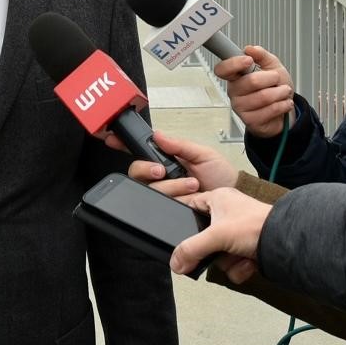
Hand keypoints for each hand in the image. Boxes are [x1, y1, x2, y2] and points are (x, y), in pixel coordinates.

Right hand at [108, 130, 238, 197]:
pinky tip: (185, 199)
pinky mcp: (170, 210)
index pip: (140, 151)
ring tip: (192, 185)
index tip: (112, 139)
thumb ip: (180, 145)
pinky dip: (174, 200)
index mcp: (166, 160)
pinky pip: (159, 206)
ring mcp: (165, 195)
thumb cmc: (221, 176)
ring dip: (171, 186)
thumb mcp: (203, 154)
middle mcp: (162, 178)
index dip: (123, 145)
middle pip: (137, 173)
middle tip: (163, 170)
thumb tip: (158, 134)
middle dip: (148, 169)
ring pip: (150, 190)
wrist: (233, 202)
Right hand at [170, 187, 271, 280]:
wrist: (286, 242)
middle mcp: (227, 214)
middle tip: (215, 253)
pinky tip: (249, 262)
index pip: (190, 207)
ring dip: (228, 262)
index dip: (184, 223)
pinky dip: (240, 268)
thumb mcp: (216, 235)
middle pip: (203, 239)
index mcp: (218, 199)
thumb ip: (191, 249)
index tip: (181, 239)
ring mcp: (238, 233)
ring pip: (218, 255)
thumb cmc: (257, 225)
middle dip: (213, 252)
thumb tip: (175, 262)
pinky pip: (232, 264)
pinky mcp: (247, 249)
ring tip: (240, 256)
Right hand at [216, 45, 294, 138]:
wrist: (283, 110)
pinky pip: (269, 110)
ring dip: (280, 93)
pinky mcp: (250, 120)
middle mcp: (235, 91)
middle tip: (276, 79)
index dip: (233, 64)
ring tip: (283, 92)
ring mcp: (241, 107)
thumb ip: (262, 55)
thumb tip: (251, 49)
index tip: (248, 60)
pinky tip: (283, 103)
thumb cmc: (274, 88)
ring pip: (263, 97)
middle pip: (251, 81)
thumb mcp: (272, 66)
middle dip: (272, 78)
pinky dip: (282, 105)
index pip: (222, 69)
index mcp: (236, 76)